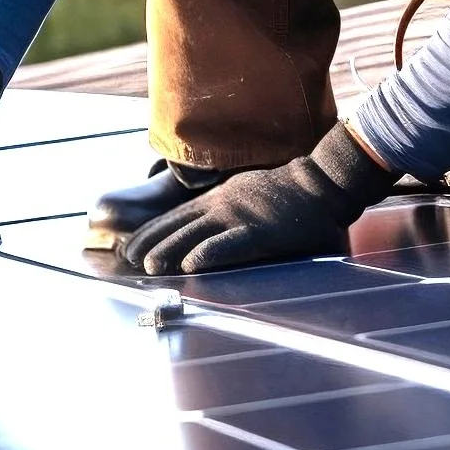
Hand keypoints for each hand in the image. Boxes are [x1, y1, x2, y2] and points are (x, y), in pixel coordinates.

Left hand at [122, 124, 397, 274]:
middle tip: (127, 260)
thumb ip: (225, 210)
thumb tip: (204, 231)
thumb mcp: (245, 196)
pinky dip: (210, 253)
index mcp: (218, 200)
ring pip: (198, 235)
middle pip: (179, 226)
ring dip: (171, 249)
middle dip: (151, 242)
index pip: (176, 217)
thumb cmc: (286, 195)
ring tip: (148, 265)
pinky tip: (192, 264)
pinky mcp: (263, 232)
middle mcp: (223, 206)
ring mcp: (241, 217)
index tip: (128, 246)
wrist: (322, 184)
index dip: (151, 231)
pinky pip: (232, 244)